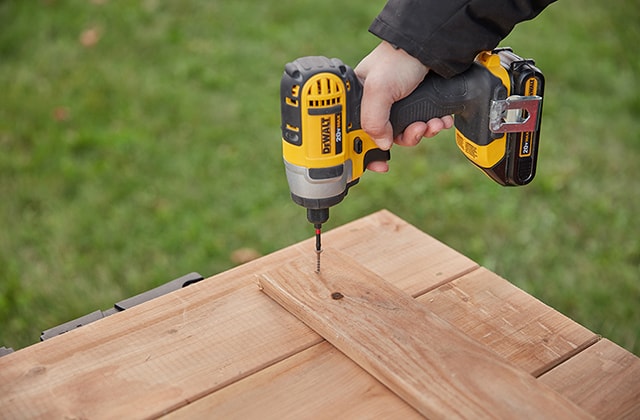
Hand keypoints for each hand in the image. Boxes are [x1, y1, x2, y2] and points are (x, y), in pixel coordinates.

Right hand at [355, 41, 453, 171]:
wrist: (432, 46)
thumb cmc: (398, 59)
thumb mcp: (378, 90)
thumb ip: (373, 121)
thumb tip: (381, 145)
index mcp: (360, 100)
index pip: (357, 133)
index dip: (365, 152)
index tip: (378, 166)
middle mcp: (379, 104)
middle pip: (387, 137)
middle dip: (406, 138)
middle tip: (416, 131)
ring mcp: (401, 104)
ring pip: (409, 132)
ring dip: (423, 132)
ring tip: (432, 123)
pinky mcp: (420, 103)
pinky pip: (425, 124)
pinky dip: (435, 125)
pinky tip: (440, 118)